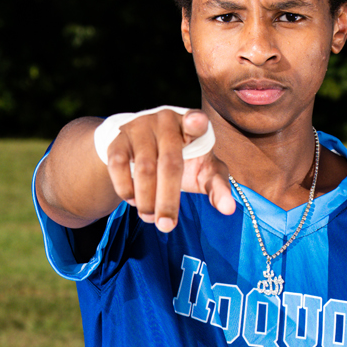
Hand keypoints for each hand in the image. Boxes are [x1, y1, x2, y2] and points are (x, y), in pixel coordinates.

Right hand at [104, 108, 235, 233]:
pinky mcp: (118, 139)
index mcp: (192, 125)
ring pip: (143, 168)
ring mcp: (140, 127)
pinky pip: (118, 166)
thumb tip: (228, 209)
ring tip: (150, 218)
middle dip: (168, 199)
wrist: (144, 148)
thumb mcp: (204, 171)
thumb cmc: (184, 159)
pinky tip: (133, 201)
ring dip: (146, 200)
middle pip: (169, 163)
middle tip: (167, 226)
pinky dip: (125, 189)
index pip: (196, 121)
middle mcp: (166, 121)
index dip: (196, 123)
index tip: (198, 122)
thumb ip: (217, 187)